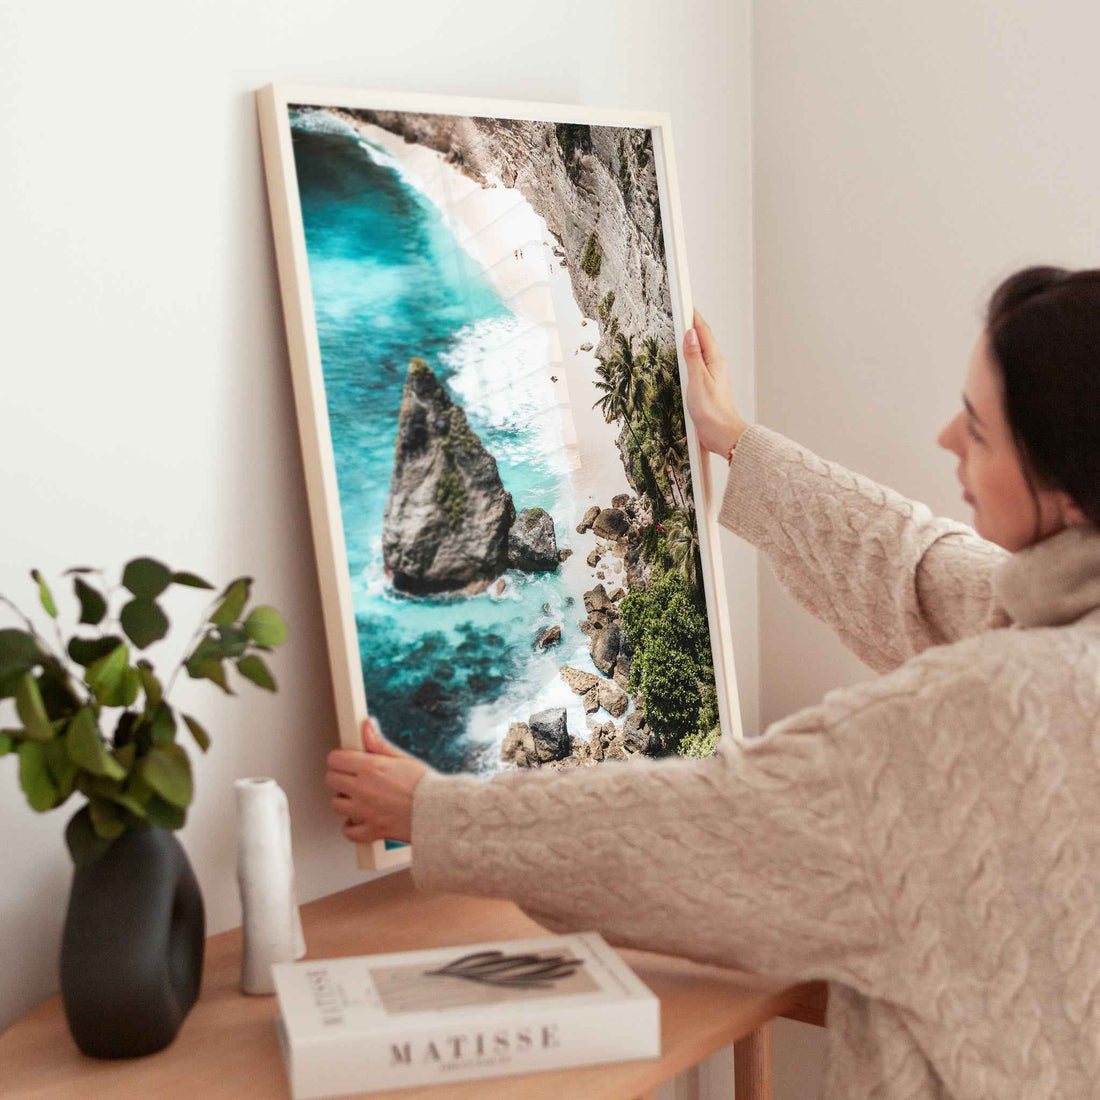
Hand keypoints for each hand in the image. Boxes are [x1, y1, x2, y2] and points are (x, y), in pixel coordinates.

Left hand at [325, 717, 428, 844]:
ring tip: (358, 797)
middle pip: (331, 780)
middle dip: (340, 777)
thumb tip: (367, 726)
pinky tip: (360, 819)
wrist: (440, 811)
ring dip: (345, 801)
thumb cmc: (426, 785)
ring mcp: (365, 811)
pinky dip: (352, 827)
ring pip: (336, 805)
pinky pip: (349, 832)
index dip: (340, 758)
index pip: (335, 759)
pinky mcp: (372, 830)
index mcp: (371, 768)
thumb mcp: (402, 758)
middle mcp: (364, 789)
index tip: (346, 760)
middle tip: (353, 777)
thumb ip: (378, 743)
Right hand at [682, 309, 747, 457]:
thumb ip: (693, 356)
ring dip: (692, 340)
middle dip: (693, 325)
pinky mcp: (708, 386)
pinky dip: (691, 357)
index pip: (703, 332)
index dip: (694, 317)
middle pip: (703, 339)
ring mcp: (712, 376)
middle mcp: (715, 365)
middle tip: (682, 312)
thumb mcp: (698, 380)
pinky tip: (685, 359)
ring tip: (682, 330)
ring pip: (701, 352)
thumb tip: (690, 334)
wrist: (722, 434)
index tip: (685, 304)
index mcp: (715, 360)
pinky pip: (698, 365)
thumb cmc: (713, 411)